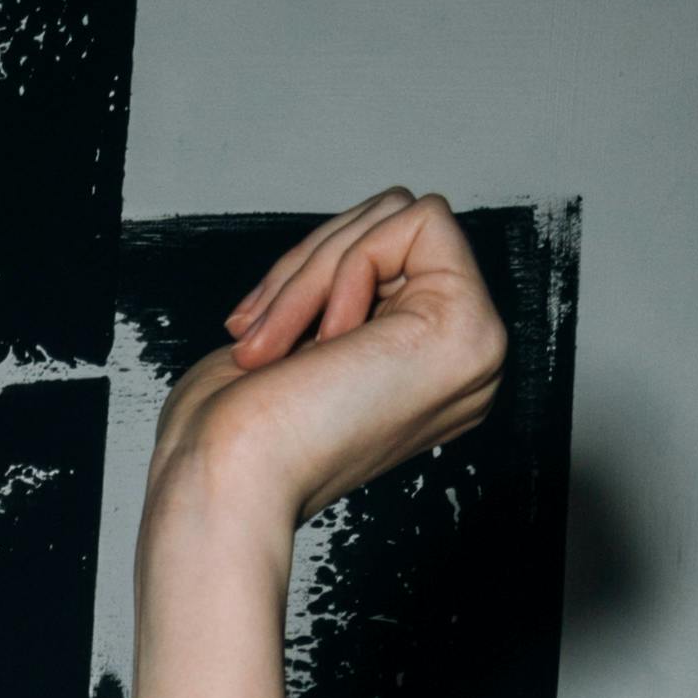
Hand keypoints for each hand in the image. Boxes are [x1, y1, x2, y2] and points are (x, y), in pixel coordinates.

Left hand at [154, 189, 501, 549]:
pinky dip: (349, 267)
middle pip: (395, 223)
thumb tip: (357, 237)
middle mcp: (458, 362)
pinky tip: (326, 341)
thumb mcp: (292, 339)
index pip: (386, 250)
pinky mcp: (469, 330)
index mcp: (418, 371)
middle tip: (255, 336)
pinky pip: (420, 222)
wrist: (223, 482)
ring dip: (314, 269)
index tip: (255, 328)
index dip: (313, 267)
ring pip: (402, 215)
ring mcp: (473, 348)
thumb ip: (340, 291)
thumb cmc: (231, 432)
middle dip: (309, 261)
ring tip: (272, 344)